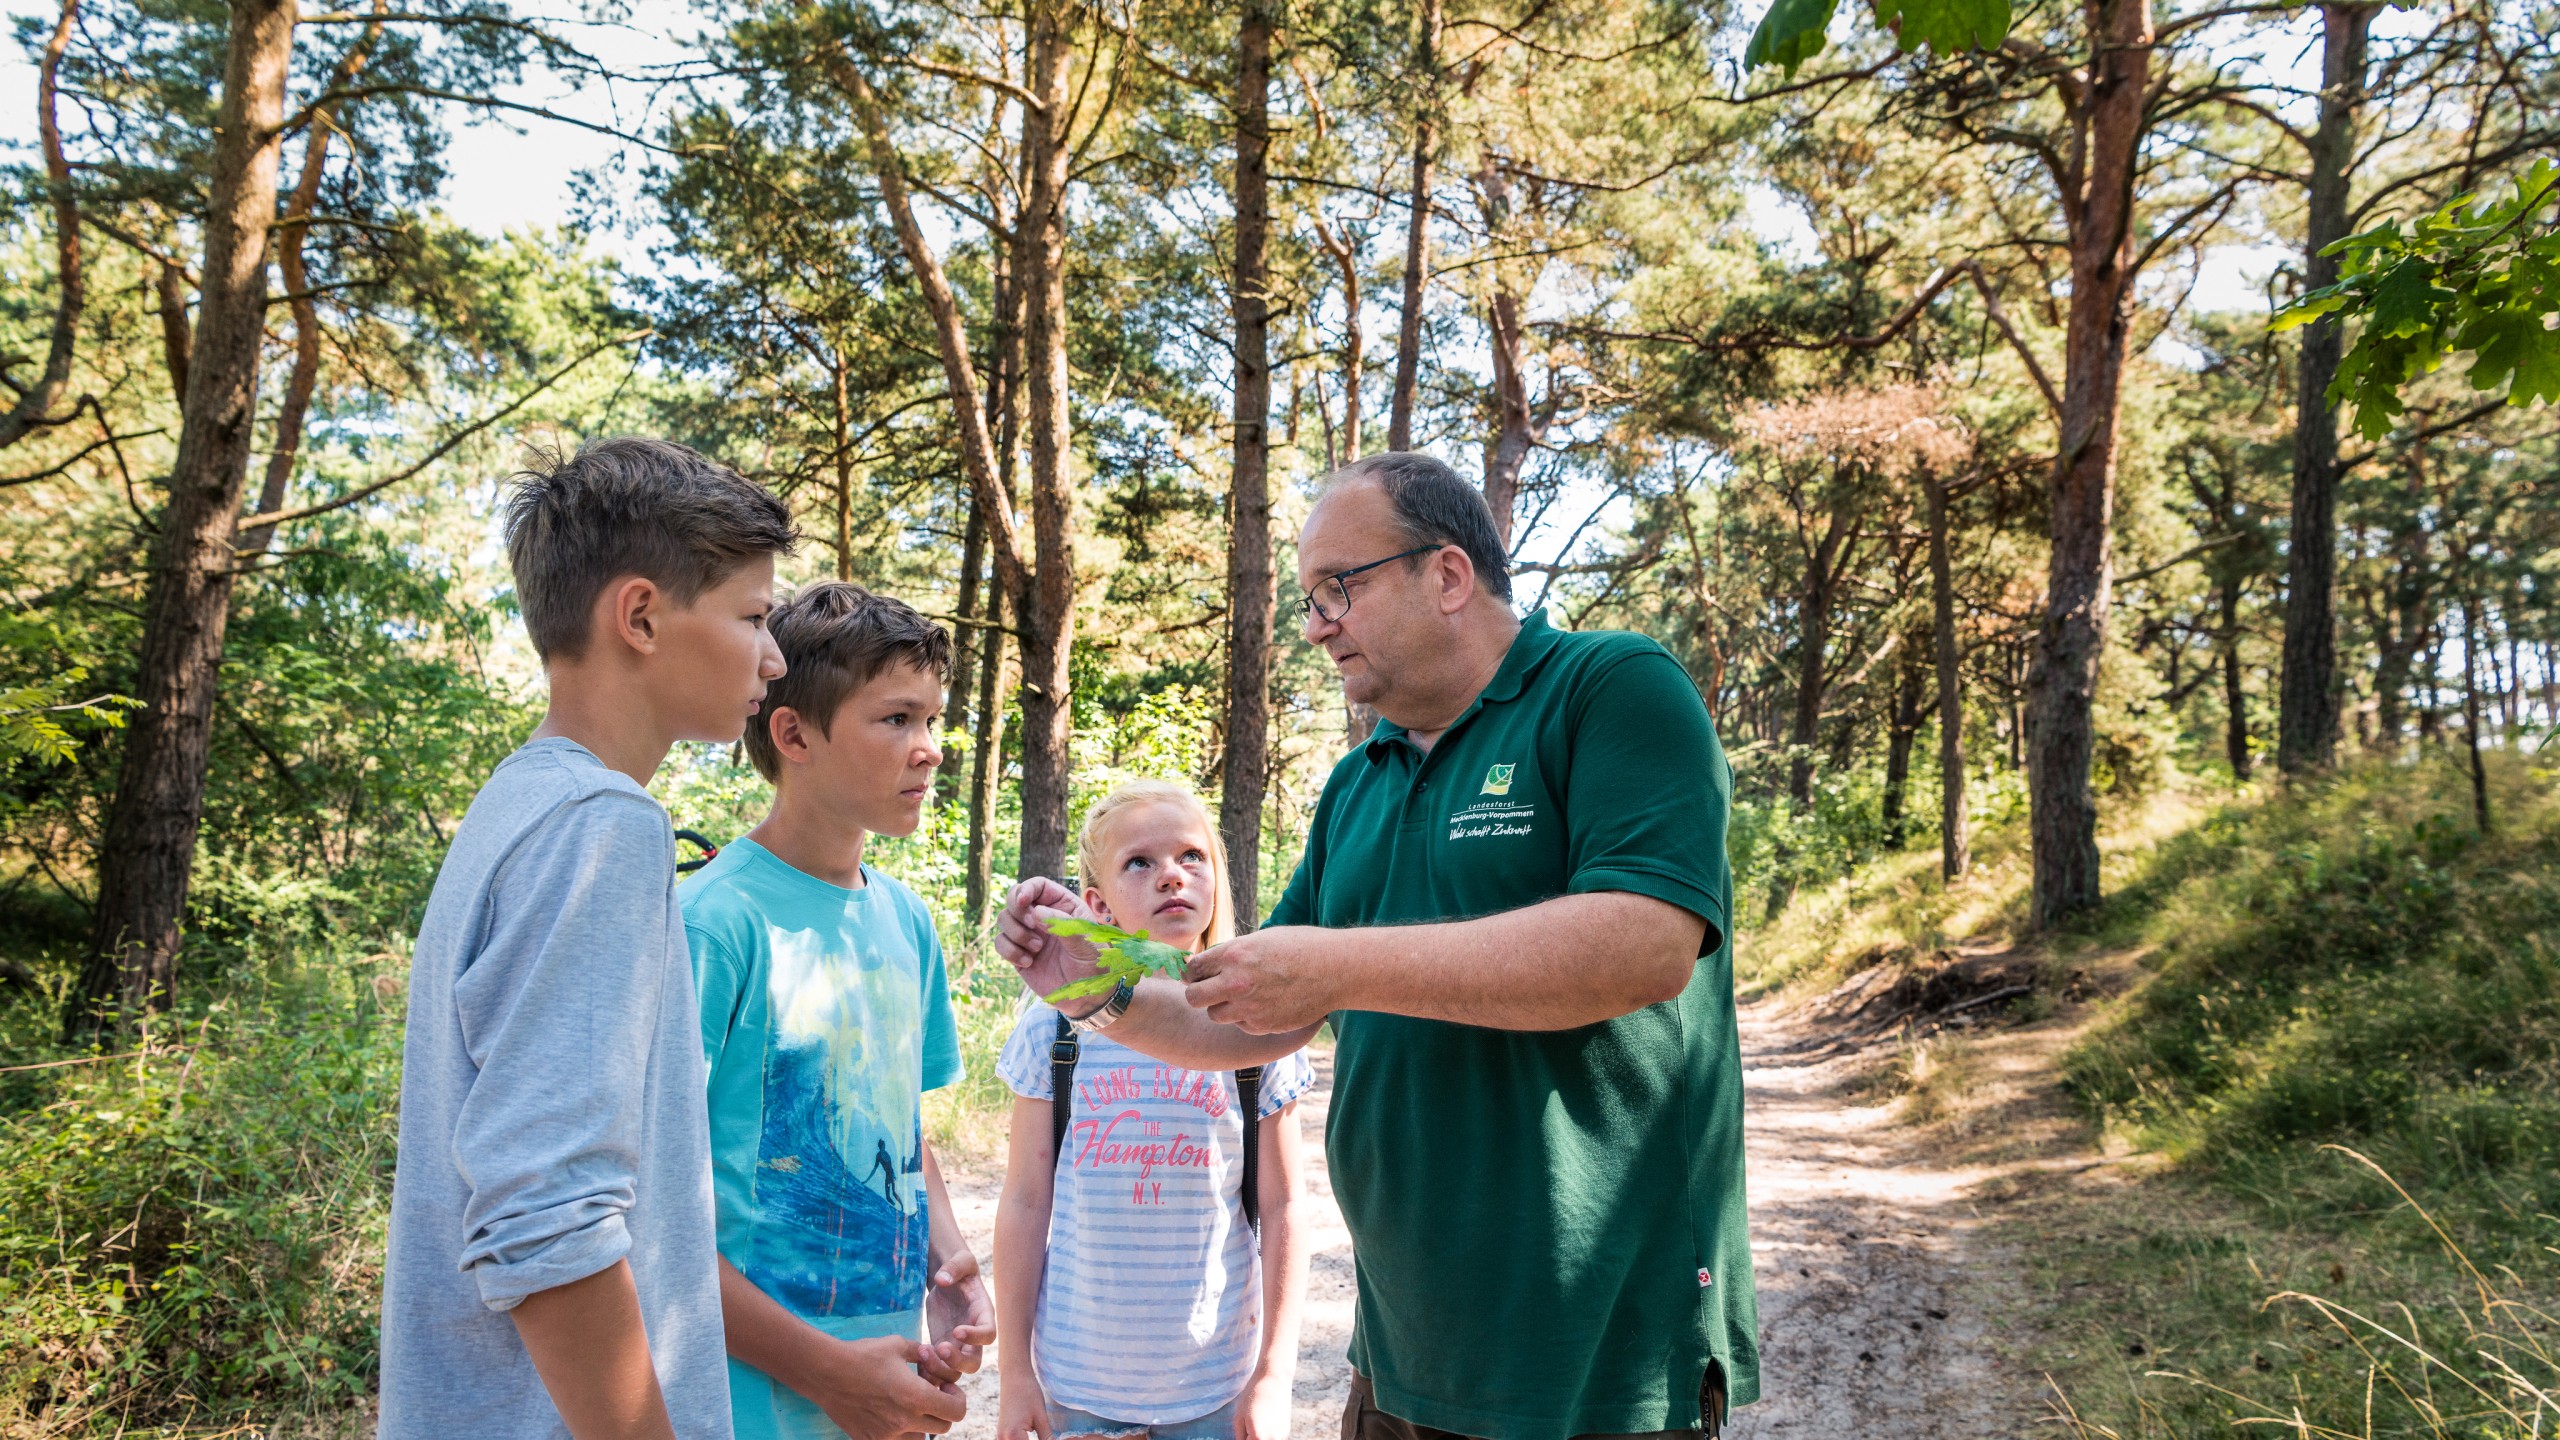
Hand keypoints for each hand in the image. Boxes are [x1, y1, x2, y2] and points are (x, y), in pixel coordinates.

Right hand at [799, 1335, 967, 1439]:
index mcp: (917, 1397)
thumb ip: (922, 1352)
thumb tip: (934, 1354)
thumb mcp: (898, 1345)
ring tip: (908, 1404)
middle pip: (943, 1426)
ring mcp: (887, 1434)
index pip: (957, 1411)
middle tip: (928, 1393)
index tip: (943, 1386)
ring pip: (921, 1438)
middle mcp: (905, 1421)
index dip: (956, 1397)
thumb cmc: (863, 1355)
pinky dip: (900, 1432)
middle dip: (941, 1409)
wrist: (826, 1372)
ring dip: (922, 1423)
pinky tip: (889, 1412)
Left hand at [924, 1248, 994, 1378]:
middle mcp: (973, 1336)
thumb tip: (942, 1279)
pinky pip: (938, 1369)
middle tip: (939, 1348)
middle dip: (957, 1361)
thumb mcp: (960, 1260)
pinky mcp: (942, 1348)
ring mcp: (958, 1346)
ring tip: (922, 1352)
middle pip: (974, 1362)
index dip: (976, 1337)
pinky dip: (929, 1371)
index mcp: (983, 1314)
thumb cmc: (958, 1267)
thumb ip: (954, 1267)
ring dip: (939, 1368)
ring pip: (955, 1372)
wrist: (947, 1278)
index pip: (989, 1334)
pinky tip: (916, 1360)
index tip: (957, 1330)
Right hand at [995, 878, 1107, 1007]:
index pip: (1038, 885)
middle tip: (1033, 928)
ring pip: (1004, 919)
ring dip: (1016, 933)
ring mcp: (1029, 934)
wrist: (1087, 997)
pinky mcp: (1018, 953)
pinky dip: (1010, 951)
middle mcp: (1043, 916)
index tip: (1023, 902)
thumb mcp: (1087, 943)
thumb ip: (1064, 925)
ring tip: (1037, 949)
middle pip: (1014, 898)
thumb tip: (1036, 911)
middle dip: (1018, 912)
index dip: (1026, 889)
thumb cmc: (1094, 965)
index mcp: (1063, 905)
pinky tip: (1028, 962)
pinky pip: (1000, 943)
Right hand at [996, 1369, 1053, 1439]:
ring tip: (1045, 1436)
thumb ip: (1047, 1438)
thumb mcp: (1041, 1417)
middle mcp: (1003, 1439)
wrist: (1014, 1375)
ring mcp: (1000, 1437)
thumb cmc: (1028, 1392)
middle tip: (1050, 1437)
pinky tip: (1033, 1438)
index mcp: (1013, 1436)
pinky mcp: (1002, 1434)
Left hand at [1184, 926, 1338, 1033]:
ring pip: (1216, 1015)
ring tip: (1244, 995)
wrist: (1336, 969)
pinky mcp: (1263, 1025)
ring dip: (1224, 1007)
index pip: (1192, 968)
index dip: (1194, 972)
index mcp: (1234, 954)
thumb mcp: (1262, 939)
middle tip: (1211, 990)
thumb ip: (1232, 953)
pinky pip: (1241, 1024)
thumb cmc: (1302, 947)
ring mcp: (1249, 1007)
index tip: (1200, 974)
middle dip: (1199, 993)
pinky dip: (1247, 1017)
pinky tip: (1266, 1004)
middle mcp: (1236, 982)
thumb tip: (1206, 964)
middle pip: (1194, 997)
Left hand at [1237, 1369, 1294, 1439]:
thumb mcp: (1238, 1418)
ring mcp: (1281, 1437)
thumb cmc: (1252, 1396)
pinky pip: (1272, 1439)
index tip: (1243, 1427)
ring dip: (1259, 1438)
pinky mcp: (1286, 1432)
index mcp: (1258, 1437)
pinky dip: (1267, 1435)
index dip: (1242, 1437)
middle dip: (1250, 1438)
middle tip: (1249, 1424)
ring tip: (1257, 1420)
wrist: (1275, 1379)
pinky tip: (1265, 1420)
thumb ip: (1239, 1437)